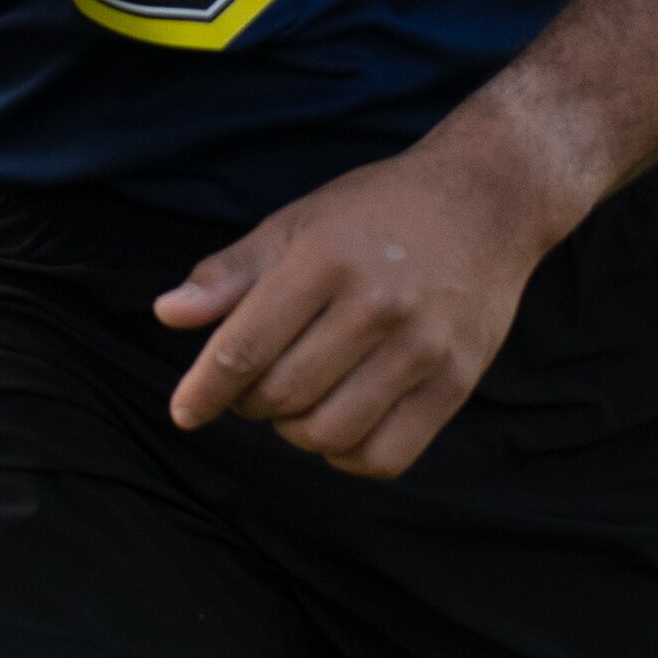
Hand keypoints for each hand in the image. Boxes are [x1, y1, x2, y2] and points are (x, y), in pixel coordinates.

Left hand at [152, 132, 558, 477]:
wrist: (488, 200)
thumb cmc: (378, 212)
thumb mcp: (297, 223)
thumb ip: (230, 273)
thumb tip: (168, 313)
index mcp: (325, 261)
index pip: (245, 348)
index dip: (204, 390)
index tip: (185, 412)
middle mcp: (376, 306)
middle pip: (281, 397)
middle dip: (251, 402)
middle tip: (258, 381)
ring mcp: (423, 348)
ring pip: (328, 434)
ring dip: (296, 431)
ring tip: (300, 399)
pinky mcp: (456, 382)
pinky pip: (384, 457)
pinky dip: (347, 455)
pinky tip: (341, 423)